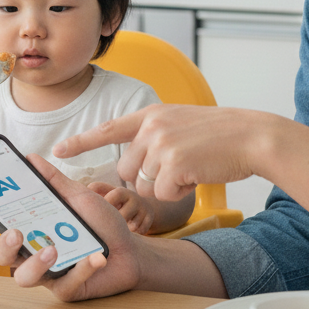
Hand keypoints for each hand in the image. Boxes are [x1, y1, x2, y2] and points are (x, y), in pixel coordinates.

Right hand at [0, 154, 142, 300]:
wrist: (132, 250)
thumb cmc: (102, 224)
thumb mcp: (78, 196)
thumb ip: (54, 181)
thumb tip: (30, 158)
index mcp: (33, 227)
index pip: (0, 219)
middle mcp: (34, 251)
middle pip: (3, 255)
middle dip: (3, 245)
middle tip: (16, 232)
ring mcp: (49, 273)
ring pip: (24, 277)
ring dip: (36, 263)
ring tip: (54, 250)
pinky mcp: (68, 289)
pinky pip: (65, 284)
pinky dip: (81, 268)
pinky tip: (96, 257)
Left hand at [54, 103, 261, 200]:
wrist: (251, 135)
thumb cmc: (220, 135)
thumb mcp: (180, 122)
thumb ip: (155, 134)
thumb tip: (136, 163)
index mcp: (150, 114)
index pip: (108, 129)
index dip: (81, 142)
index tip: (58, 151)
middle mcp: (150, 126)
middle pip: (128, 169)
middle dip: (148, 177)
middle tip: (179, 166)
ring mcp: (160, 144)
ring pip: (145, 184)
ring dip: (166, 184)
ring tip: (192, 166)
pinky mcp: (173, 163)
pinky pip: (163, 193)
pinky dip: (180, 191)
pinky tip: (197, 174)